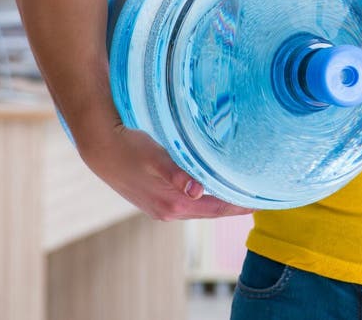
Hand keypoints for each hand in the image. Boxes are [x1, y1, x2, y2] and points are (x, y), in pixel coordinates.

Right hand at [80, 124, 253, 220]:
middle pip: (210, 212)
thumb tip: (197, 191)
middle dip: (233, 206)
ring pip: (200, 209)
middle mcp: (168, 210)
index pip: (215, 209)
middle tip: (257, 198)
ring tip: (240, 194)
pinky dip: (205, 198)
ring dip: (219, 203)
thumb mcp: (155, 157)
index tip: (260, 203)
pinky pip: (188, 203)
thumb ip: (176, 174)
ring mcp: (162, 207)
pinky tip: (211, 188)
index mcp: (172, 203)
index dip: (238, 206)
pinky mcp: (156, 200)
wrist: (102, 149)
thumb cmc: (130, 149)